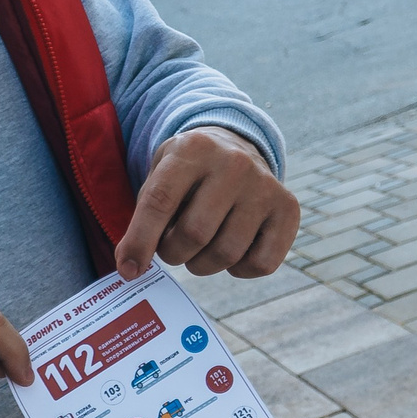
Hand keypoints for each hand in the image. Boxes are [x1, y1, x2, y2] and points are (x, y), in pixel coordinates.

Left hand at [114, 127, 298, 280]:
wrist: (236, 146)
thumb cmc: (188, 171)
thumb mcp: (161, 173)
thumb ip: (144, 215)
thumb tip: (131, 267)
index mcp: (194, 148)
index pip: (160, 202)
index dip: (140, 242)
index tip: (128, 269)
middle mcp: (234, 162)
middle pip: (194, 234)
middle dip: (173, 253)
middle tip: (171, 248)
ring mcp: (265, 185)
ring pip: (226, 254)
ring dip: (202, 264)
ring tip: (198, 249)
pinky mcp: (287, 208)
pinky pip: (261, 264)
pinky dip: (239, 270)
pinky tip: (231, 250)